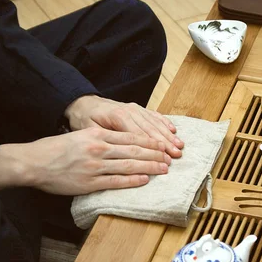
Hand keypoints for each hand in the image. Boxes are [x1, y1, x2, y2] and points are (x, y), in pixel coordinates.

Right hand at [0, 126, 170, 194]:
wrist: (34, 162)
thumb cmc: (56, 149)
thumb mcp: (80, 135)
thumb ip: (101, 137)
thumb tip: (122, 142)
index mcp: (97, 135)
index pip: (130, 137)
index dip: (149, 141)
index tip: (162, 144)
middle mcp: (98, 148)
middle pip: (134, 150)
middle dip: (155, 154)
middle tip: (169, 157)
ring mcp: (94, 166)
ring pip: (129, 165)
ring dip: (149, 167)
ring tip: (163, 169)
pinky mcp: (89, 183)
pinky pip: (116, 181)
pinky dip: (132, 180)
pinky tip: (145, 180)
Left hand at [65, 95, 183, 157]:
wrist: (82, 103)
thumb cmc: (84, 120)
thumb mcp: (89, 131)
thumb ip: (106, 140)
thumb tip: (120, 153)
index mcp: (118, 117)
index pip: (139, 136)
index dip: (152, 148)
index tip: (163, 158)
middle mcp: (129, 111)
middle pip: (151, 130)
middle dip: (165, 143)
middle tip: (177, 155)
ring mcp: (134, 108)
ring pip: (154, 123)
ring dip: (168, 135)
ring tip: (179, 145)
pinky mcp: (136, 108)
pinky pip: (153, 115)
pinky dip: (164, 122)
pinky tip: (173, 129)